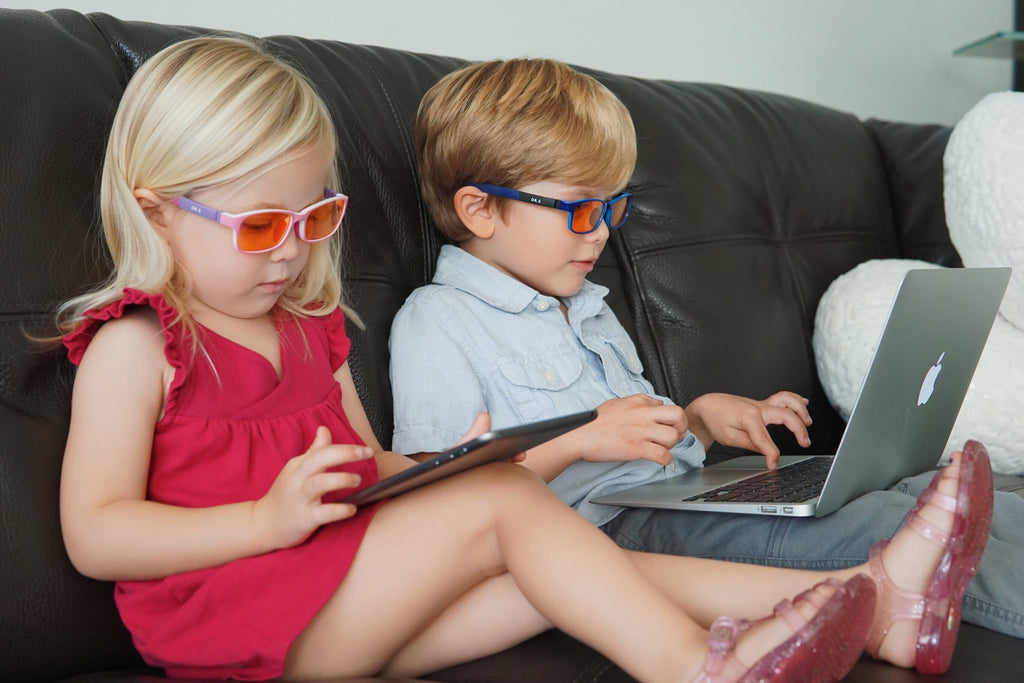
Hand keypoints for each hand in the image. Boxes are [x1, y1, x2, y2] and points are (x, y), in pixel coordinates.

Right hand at [253, 426, 372, 549]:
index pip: (322, 450)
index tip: (365, 449)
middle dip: (344, 454)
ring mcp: (300, 499)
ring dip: (341, 479)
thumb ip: (314, 451)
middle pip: (319, 460)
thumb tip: (324, 429)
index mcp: (298, 465)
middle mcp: (298, 479)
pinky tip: (352, 508)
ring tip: (357, 480)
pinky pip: (324, 513)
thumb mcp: (296, 470)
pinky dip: (340, 510)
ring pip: (320, 483)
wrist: (263, 524)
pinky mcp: (304, 519)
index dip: (345, 448)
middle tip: (365, 453)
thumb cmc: (285, 494)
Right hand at [563, 394, 687, 466]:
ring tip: (661, 448)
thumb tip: (656, 404)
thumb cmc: (595, 422)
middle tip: (674, 436)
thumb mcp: (618, 403)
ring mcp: (640, 431)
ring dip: (671, 445)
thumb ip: (639, 402)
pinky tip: (658, 460)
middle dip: (681, 428)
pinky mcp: (636, 448)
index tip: (669, 427)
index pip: (668, 406)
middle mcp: (642, 414)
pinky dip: (665, 460)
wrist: (579, 436)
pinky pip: (662, 455)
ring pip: (673, 437)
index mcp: (639, 402)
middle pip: (678, 416)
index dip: (672, 419)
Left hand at [685, 391, 811, 467]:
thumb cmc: (716, 420)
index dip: (772, 455)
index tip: (773, 466)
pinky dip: (795, 399)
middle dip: (799, 430)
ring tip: (808, 423)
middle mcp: (758, 408)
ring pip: (787, 400)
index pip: (765, 440)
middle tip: (805, 444)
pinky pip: (782, 397)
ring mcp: (761, 404)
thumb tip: (767, 453)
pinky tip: (805, 403)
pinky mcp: (762, 404)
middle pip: (786, 415)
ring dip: (801, 410)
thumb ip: (750, 444)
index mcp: (749, 417)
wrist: (708, 405)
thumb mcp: (728, 437)